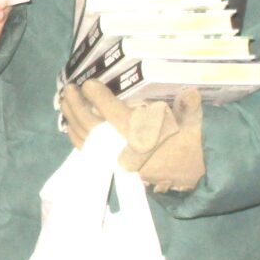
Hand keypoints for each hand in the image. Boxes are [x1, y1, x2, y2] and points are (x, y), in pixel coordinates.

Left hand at [59, 80, 205, 191]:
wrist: (195, 176)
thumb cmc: (192, 144)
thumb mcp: (193, 122)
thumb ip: (188, 106)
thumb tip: (191, 92)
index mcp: (141, 135)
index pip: (111, 111)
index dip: (97, 95)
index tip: (89, 83)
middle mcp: (124, 148)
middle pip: (90, 125)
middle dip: (76, 105)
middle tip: (69, 88)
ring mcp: (117, 160)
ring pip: (85, 139)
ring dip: (71, 119)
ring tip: (64, 101)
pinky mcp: (114, 166)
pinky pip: (89, 152)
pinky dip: (76, 137)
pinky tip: (71, 124)